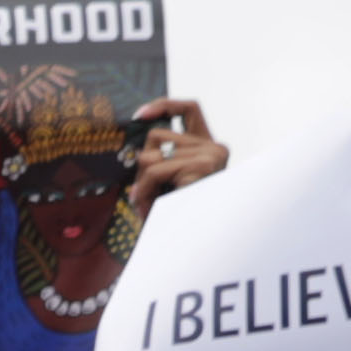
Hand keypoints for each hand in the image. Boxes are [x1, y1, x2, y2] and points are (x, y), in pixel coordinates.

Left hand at [124, 96, 225, 214]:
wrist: (195, 244)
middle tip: (142, 192)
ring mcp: (211, 156)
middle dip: (141, 166)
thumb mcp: (167, 182)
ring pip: (150, 155)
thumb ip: (158, 159)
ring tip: (146, 205)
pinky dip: (143, 190)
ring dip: (140, 184)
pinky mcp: (203, 167)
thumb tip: (136, 147)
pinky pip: (154, 171)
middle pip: (158, 136)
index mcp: (208, 147)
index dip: (163, 106)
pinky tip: (148, 207)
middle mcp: (214, 148)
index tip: (139, 116)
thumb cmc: (178, 218)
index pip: (189, 109)